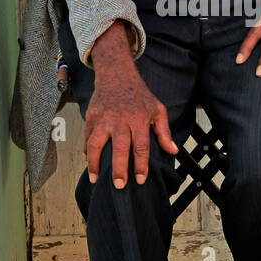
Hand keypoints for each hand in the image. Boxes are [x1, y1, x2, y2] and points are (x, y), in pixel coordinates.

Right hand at [85, 22, 177, 186]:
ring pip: (96, 143)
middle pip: (119, 147)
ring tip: (95, 179)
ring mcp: (103, 118)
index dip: (141, 165)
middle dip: (119, 168)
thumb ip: (164, 132)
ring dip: (94, 163)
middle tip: (119, 185)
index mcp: (138, 119)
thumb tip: (173, 151)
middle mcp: (120, 120)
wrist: (116, 75)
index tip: (141, 180)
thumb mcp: (157, 109)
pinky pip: (87, 136)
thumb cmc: (139, 95)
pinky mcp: (91, 116)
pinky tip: (89, 162)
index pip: (141, 146)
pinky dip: (87, 151)